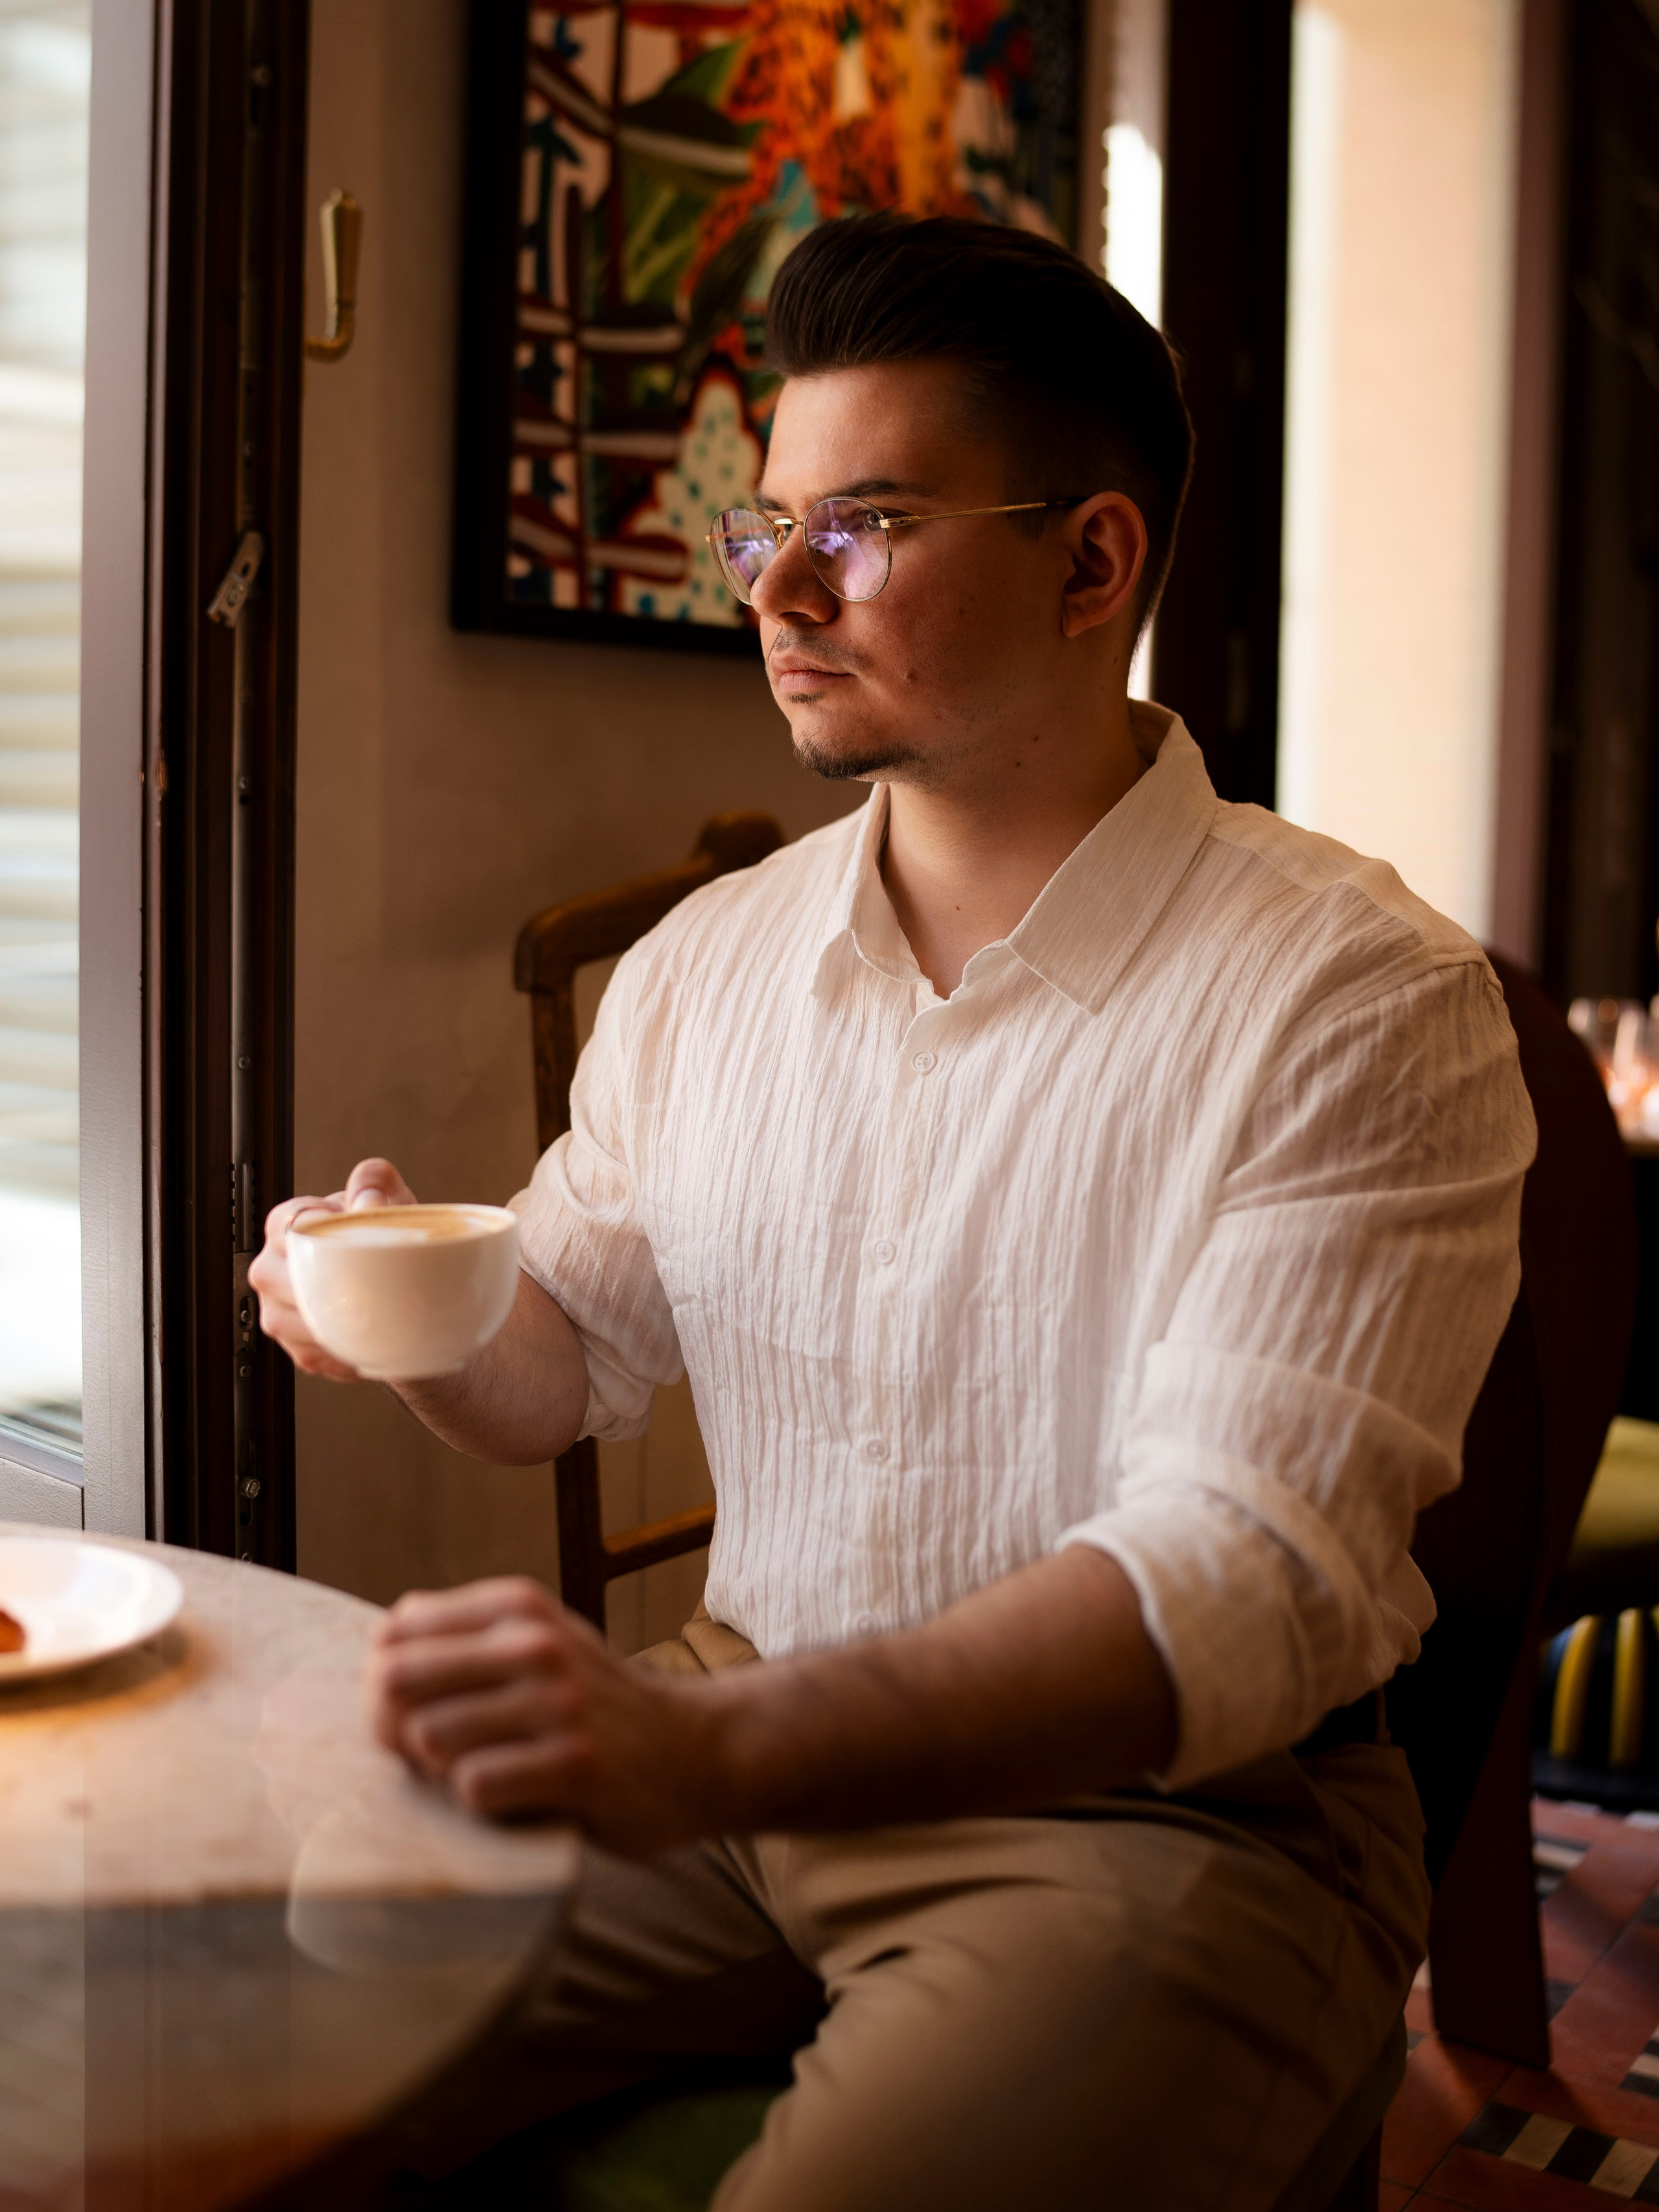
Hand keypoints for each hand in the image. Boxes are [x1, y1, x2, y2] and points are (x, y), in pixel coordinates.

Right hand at [248, 1157, 416, 1379]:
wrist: (403, 1280)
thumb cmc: (385, 1233)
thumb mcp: (388, 1196)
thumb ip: (376, 1180)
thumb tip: (367, 1203)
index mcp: (287, 1224)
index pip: (292, 1230)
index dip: (330, 1239)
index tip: (362, 1245)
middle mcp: (271, 1268)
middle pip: (290, 1285)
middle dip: (336, 1288)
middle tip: (379, 1288)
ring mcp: (277, 1312)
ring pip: (301, 1326)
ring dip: (342, 1325)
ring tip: (378, 1315)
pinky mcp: (296, 1348)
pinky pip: (317, 1355)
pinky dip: (348, 1352)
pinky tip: (370, 1340)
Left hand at [367, 1577, 716, 1853]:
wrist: (694, 1752)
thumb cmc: (595, 1706)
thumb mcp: (541, 1643)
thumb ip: (467, 1637)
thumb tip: (380, 1644)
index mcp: (516, 1607)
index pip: (394, 1633)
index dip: (383, 1683)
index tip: (415, 1713)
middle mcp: (535, 1643)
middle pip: (395, 1682)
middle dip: (391, 1730)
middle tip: (427, 1757)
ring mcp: (558, 1703)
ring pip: (429, 1738)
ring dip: (440, 1772)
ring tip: (482, 1773)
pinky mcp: (576, 1764)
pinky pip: (476, 1787)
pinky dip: (482, 1804)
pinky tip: (517, 1798)